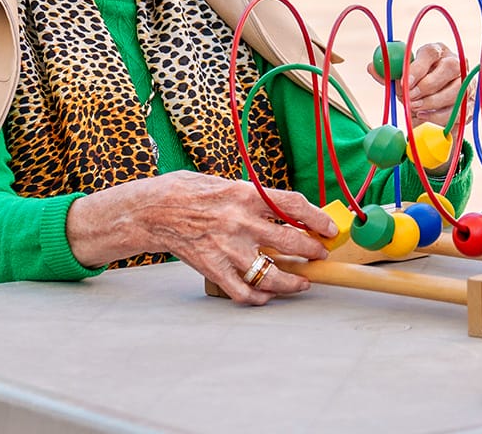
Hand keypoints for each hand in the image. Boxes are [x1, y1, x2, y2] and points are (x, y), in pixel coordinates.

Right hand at [66, 171, 334, 305]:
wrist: (151, 210)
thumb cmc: (188, 192)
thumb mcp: (225, 182)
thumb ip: (254, 196)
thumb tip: (285, 208)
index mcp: (246, 195)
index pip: (294, 206)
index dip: (318, 218)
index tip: (329, 228)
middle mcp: (241, 222)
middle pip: (291, 243)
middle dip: (312, 252)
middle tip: (319, 256)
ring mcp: (227, 249)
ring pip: (271, 275)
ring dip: (292, 283)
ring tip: (302, 284)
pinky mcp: (213, 269)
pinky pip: (243, 291)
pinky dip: (258, 298)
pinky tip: (266, 296)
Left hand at [396, 41, 462, 126]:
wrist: (431, 107)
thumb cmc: (415, 87)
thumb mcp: (401, 80)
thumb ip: (388, 75)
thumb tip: (371, 67)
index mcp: (437, 51)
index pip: (430, 52)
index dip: (417, 67)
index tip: (403, 83)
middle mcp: (456, 63)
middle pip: (450, 68)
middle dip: (427, 86)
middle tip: (410, 98)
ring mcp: (467, 82)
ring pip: (456, 90)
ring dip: (432, 102)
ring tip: (415, 109)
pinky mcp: (469, 103)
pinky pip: (458, 111)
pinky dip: (438, 117)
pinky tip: (424, 117)